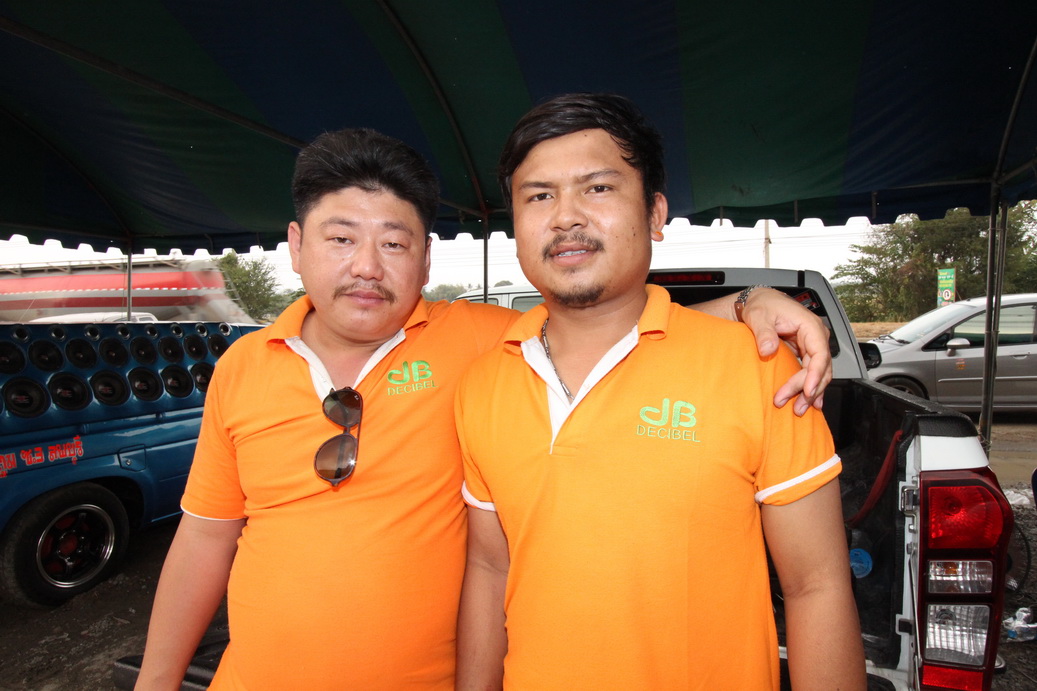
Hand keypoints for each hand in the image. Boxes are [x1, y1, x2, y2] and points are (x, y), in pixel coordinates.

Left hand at [739, 288, 831, 414]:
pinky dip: (810, 387)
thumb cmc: (763, 305)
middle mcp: (816, 336)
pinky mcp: (806, 352)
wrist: (761, 301)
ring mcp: (812, 345)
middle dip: (809, 389)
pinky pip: (812, 372)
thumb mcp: (759, 315)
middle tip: (795, 406)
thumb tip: (768, 350)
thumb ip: (764, 332)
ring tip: (800, 409)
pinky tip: (810, 402)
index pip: (820, 354)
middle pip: (821, 368)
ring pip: (819, 373)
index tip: (806, 390)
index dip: (815, 374)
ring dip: (811, 392)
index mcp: (810, 326)